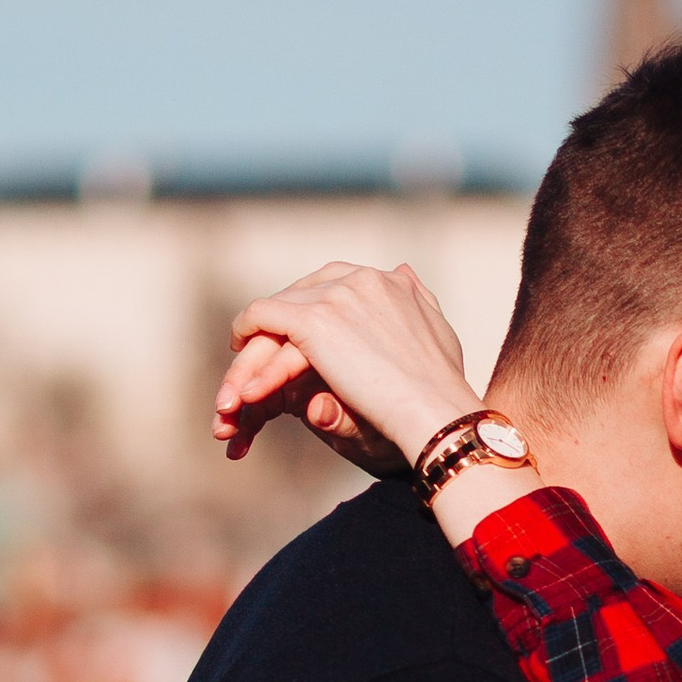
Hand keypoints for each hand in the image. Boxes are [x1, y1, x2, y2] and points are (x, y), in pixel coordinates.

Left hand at [214, 261, 479, 470]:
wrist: (435, 410)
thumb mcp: (437, 332)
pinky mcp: (312, 320)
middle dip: (284, 319)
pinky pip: (263, 316)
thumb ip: (417, 301)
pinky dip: (245, 329)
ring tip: (246, 357)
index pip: (336, 284)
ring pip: (281, 306)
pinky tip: (238, 348)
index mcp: (389, 281)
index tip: (301, 331)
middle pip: (305, 292)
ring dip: (262, 334)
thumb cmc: (444, 388)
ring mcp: (335, 295)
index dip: (314, 306)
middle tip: (265, 345)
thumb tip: (402, 271)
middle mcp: (361, 278)